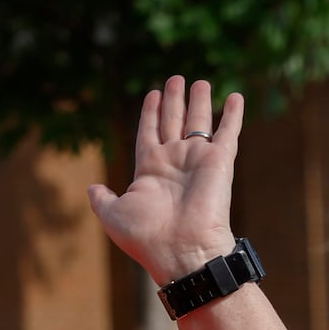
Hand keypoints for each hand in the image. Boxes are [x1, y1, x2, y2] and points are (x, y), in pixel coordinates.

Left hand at [87, 76, 240, 285]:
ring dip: (199, 101)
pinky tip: (236, 96)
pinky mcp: (220, 161)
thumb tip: (92, 189)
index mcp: (150, 170)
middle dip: (173, 100)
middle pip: (173, 122)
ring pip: (198, 122)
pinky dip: (233, 115)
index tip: (153, 94)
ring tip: (199, 81)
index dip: (150, 113)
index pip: (150, 133)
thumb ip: (102, 200)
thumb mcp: (114, 216)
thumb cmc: (147, 236)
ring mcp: (197, 161)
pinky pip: (228, 132)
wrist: (182, 250)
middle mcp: (174, 162)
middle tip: (175, 79)